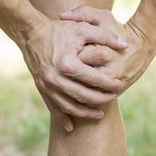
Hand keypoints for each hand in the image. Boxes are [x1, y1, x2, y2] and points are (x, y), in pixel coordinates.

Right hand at [19, 18, 127, 132]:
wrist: (30, 33)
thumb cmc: (58, 29)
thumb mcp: (82, 28)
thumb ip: (105, 36)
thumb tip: (125, 45)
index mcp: (68, 64)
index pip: (95, 79)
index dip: (110, 84)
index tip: (120, 85)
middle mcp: (56, 78)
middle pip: (83, 96)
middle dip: (101, 99)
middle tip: (114, 98)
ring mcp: (47, 85)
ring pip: (69, 106)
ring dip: (85, 113)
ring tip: (99, 114)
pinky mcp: (41, 88)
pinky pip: (53, 107)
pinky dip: (62, 118)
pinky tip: (71, 127)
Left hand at [60, 6, 155, 94]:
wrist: (144, 43)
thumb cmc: (119, 27)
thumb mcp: (102, 17)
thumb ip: (82, 13)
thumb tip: (61, 15)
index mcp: (101, 53)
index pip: (76, 60)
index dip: (65, 58)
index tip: (60, 55)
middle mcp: (108, 71)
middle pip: (80, 78)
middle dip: (68, 76)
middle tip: (59, 72)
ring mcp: (113, 83)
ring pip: (88, 91)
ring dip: (75, 88)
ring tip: (65, 82)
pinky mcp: (118, 90)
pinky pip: (98, 98)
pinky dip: (87, 96)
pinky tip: (77, 89)